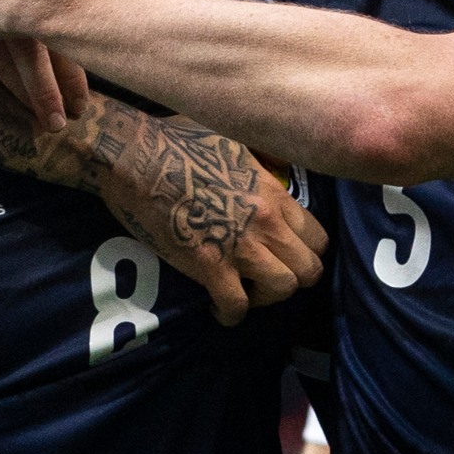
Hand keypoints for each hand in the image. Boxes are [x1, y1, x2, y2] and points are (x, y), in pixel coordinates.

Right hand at [89, 115, 324, 324]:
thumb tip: (270, 166)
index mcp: (273, 193)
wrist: (135, 156)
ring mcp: (240, 245)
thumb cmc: (176, 140)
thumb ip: (260, 163)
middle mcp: (266, 222)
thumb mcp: (234, 140)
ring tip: (244, 291)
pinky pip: (236, 306)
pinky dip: (229, 313)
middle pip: (309, 270)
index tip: (284, 255)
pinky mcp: (209, 266)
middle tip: (266, 278)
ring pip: (283, 289)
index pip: (318, 238)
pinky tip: (216, 306)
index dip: (305, 252)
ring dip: (265, 297)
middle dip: (292, 279)